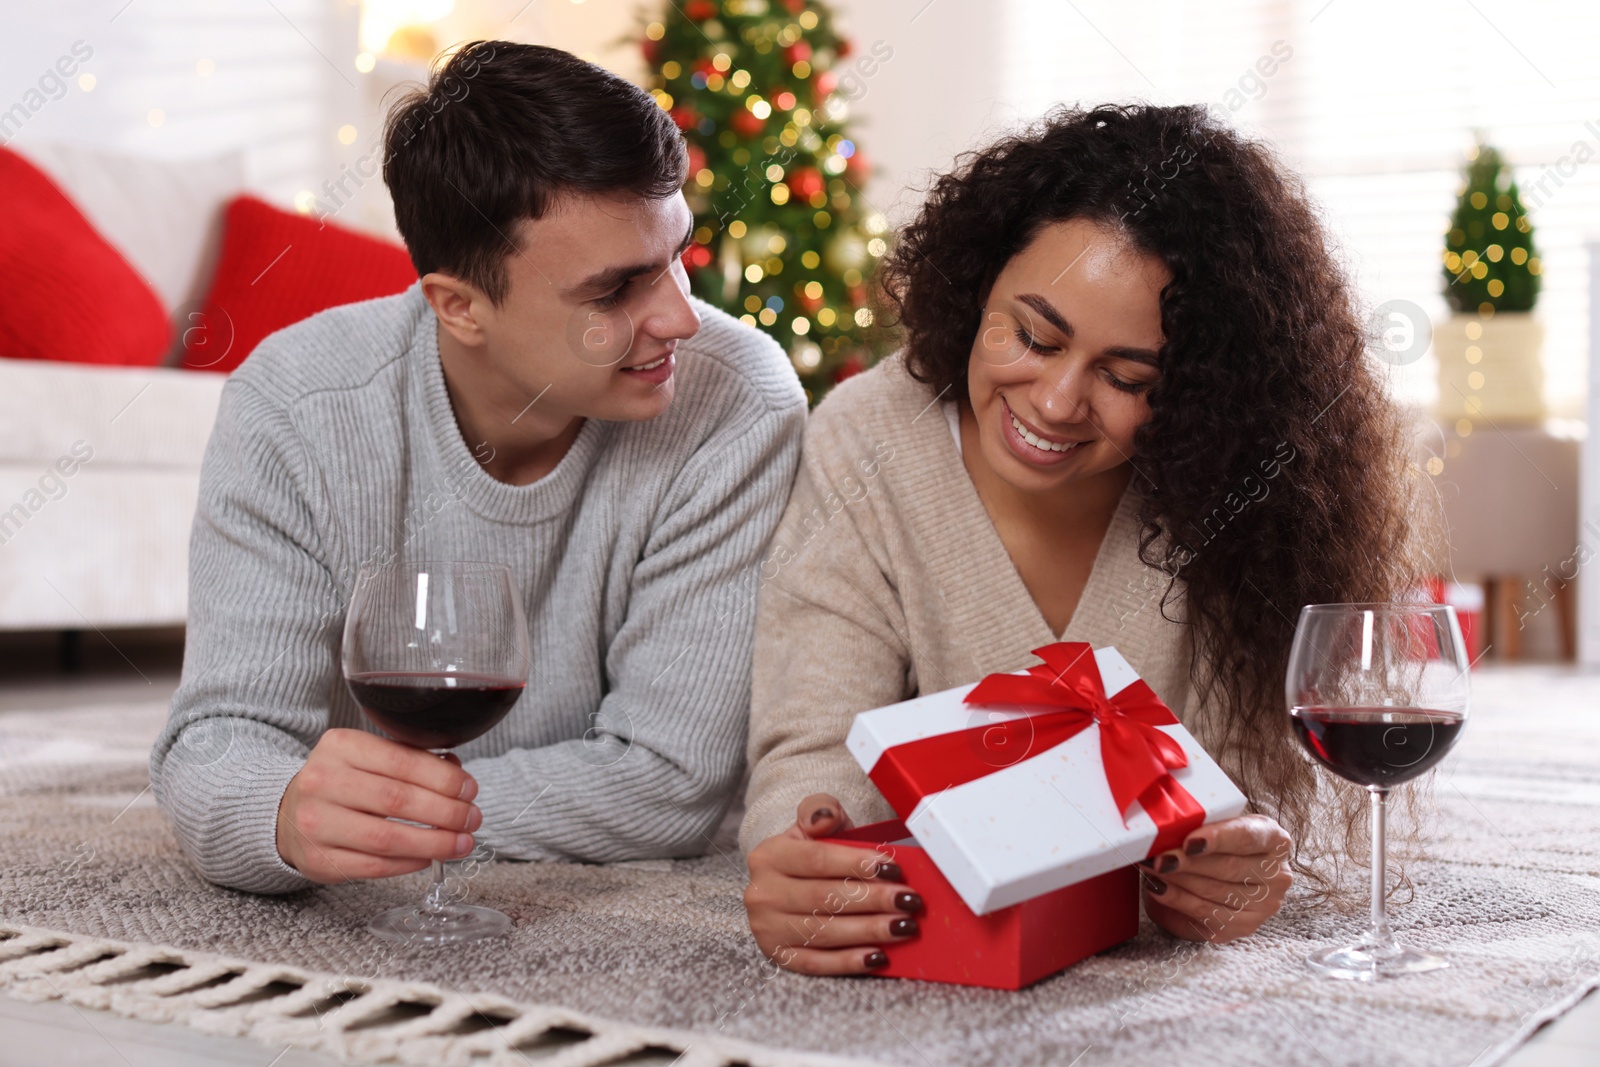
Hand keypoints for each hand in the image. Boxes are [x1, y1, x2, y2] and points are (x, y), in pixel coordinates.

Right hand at [275, 728, 481, 882]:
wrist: (288, 812)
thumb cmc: (341, 782)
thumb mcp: (368, 756)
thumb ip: (411, 760)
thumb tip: (458, 777)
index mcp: (340, 746)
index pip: (403, 761)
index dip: (444, 779)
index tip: (470, 790)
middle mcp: (322, 782)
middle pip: (398, 800)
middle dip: (446, 812)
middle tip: (472, 819)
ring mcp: (316, 823)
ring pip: (388, 838)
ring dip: (434, 843)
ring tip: (461, 843)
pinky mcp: (318, 860)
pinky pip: (374, 866)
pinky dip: (409, 863)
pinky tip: (429, 857)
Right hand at [744, 794, 923, 974]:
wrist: (788, 883)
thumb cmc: (811, 854)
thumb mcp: (814, 824)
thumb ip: (821, 810)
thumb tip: (824, 818)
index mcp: (769, 855)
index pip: (817, 860)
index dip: (857, 864)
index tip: (892, 869)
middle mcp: (762, 894)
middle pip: (825, 898)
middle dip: (873, 900)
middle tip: (909, 900)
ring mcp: (767, 929)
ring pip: (824, 932)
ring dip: (869, 931)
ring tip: (904, 925)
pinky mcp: (779, 957)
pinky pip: (817, 963)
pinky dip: (849, 962)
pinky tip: (878, 957)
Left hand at [1139, 813, 1292, 941]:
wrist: (1217, 874)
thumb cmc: (1214, 845)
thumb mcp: (1213, 827)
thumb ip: (1199, 825)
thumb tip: (1165, 827)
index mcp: (1275, 840)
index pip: (1247, 837)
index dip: (1217, 838)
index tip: (1188, 841)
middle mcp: (1277, 874)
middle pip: (1229, 867)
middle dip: (1188, 863)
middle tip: (1158, 857)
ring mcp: (1264, 904)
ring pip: (1216, 891)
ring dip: (1178, 880)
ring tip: (1151, 869)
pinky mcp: (1244, 926)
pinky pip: (1207, 913)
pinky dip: (1177, 899)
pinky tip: (1157, 888)